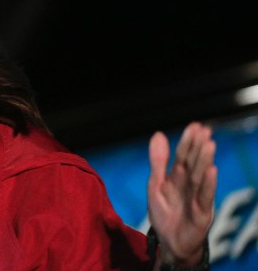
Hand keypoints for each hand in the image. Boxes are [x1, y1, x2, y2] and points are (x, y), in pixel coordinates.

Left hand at [147, 122, 216, 265]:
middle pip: (194, 162)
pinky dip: (209, 184)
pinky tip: (212, 171)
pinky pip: (205, 196)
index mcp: (177, 176)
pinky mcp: (202, 212)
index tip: (194, 126)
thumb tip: (157, 134)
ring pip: (201, 176)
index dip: (187, 141)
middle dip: (198, 146)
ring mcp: (197, 197)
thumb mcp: (155, 184)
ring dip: (205, 160)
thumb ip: (157, 161)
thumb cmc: (164, 213)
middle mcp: (189, 184)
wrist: (169, 242)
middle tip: (204, 130)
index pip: (183, 155)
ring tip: (209, 144)